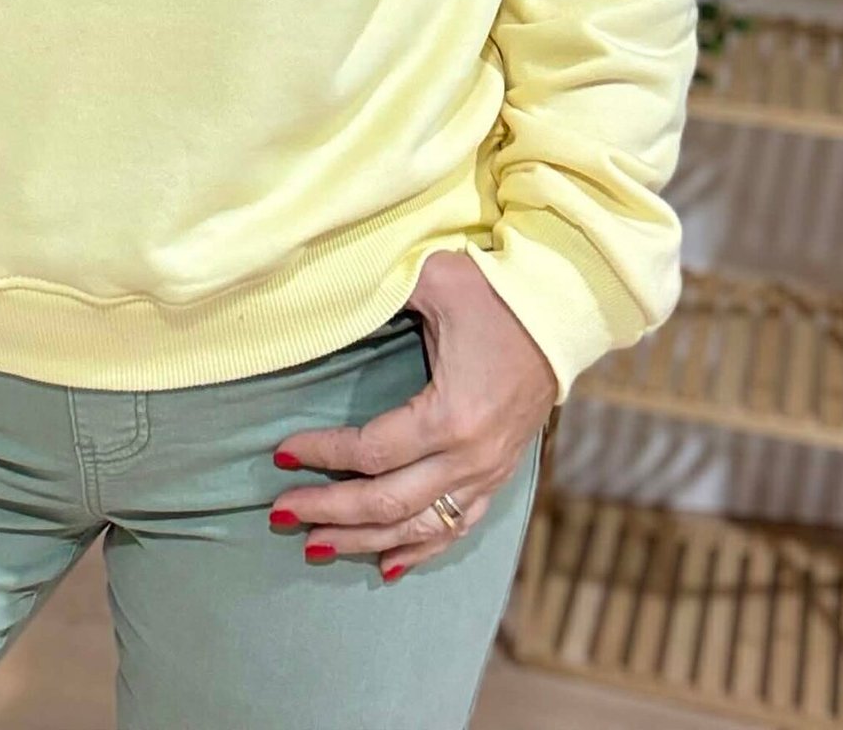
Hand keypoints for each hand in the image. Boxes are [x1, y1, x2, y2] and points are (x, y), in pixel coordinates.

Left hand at [268, 251, 556, 580]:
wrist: (563, 312)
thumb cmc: (495, 290)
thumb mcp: (434, 277)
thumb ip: (379, 288)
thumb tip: (324, 292)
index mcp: (451, 415)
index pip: (370, 451)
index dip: (321, 454)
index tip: (280, 451)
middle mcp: (470, 457)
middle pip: (386, 503)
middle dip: (328, 511)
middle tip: (279, 513)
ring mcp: (488, 472)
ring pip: (417, 527)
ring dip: (363, 540)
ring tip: (315, 546)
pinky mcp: (500, 474)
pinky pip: (456, 528)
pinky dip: (420, 550)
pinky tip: (387, 566)